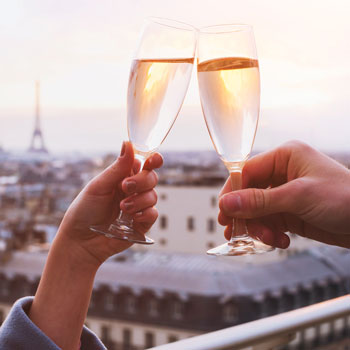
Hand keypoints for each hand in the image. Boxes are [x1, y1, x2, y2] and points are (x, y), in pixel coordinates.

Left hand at [56, 141, 162, 266]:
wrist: (80, 240)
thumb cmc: (84, 210)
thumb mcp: (99, 186)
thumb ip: (118, 167)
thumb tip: (128, 143)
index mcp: (122, 177)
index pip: (143, 164)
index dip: (152, 160)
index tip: (154, 160)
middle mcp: (133, 191)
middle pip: (151, 178)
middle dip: (141, 181)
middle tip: (125, 187)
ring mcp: (138, 207)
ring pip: (153, 196)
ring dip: (139, 200)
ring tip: (122, 207)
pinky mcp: (141, 224)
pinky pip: (153, 214)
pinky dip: (145, 213)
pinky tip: (132, 217)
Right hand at [218, 141, 349, 248]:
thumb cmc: (344, 199)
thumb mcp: (298, 197)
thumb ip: (260, 201)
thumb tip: (226, 203)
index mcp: (284, 157)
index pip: (247, 171)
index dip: (233, 192)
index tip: (224, 211)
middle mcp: (282, 173)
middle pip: (249, 193)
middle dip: (245, 214)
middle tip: (235, 231)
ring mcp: (286, 194)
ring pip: (257, 210)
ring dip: (258, 227)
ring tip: (268, 239)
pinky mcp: (290, 212)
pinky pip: (269, 221)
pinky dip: (270, 233)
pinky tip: (280, 241)